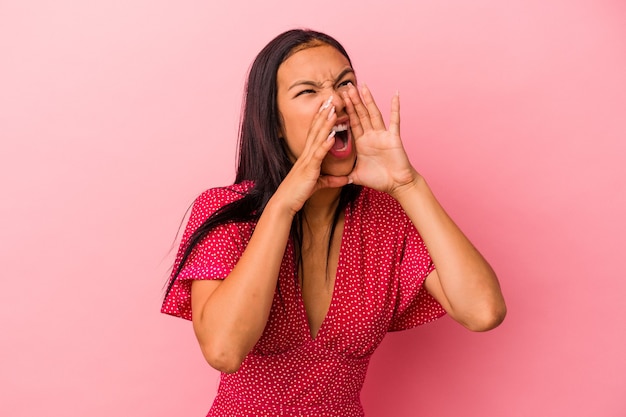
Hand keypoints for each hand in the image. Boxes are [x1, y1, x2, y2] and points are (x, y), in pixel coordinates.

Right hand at [274, 96, 350, 214]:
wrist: (285, 202)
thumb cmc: (298, 193)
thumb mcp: (319, 185)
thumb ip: (331, 180)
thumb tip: (345, 179)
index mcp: (308, 156)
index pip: (315, 133)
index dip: (321, 119)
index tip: (328, 106)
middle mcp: (306, 154)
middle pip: (316, 130)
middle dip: (323, 114)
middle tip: (330, 98)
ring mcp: (307, 160)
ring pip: (318, 138)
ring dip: (326, 124)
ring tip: (333, 110)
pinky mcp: (309, 169)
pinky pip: (318, 155)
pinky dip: (325, 145)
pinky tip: (332, 136)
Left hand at [342, 84, 419, 195]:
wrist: (397, 186)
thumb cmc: (379, 180)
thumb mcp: (357, 175)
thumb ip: (345, 174)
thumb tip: (332, 179)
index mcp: (362, 142)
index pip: (352, 123)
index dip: (345, 111)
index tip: (338, 99)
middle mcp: (372, 136)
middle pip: (361, 114)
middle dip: (353, 101)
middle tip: (346, 86)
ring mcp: (383, 135)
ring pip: (373, 114)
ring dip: (368, 100)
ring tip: (362, 86)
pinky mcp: (393, 138)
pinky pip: (395, 121)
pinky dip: (395, 108)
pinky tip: (395, 95)